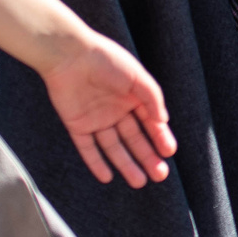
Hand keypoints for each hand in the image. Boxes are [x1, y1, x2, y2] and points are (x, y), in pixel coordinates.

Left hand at [39, 31, 175, 186]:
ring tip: (140, 182)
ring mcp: (96, 119)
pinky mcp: (77, 125)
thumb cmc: (105, 59)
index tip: (169, 152)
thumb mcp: (136, 76)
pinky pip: (88, 148)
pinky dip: (96, 163)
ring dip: (126, 164)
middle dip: (147, 157)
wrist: (68, 54)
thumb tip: (163, 121)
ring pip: (114, 147)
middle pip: (134, 139)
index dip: (160, 137)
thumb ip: (152, 97)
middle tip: (160, 175)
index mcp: (132, 97)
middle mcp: (116, 110)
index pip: (150, 122)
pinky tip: (107, 177)